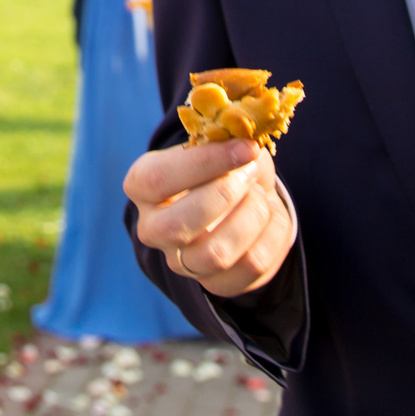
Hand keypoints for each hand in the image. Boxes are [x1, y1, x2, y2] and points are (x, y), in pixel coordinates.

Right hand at [125, 137, 294, 296]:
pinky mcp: (215, 283)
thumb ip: (227, 135)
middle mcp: (152, 228)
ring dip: (251, 216)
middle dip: (226, 193)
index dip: (204, 163)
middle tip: (251, 171)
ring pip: (216, 254)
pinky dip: (272, 235)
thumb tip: (246, 132)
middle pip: (178, 225)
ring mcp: (182, 261)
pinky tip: (270, 216)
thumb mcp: (221, 141)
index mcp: (142, 185)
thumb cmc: (226, 163)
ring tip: (259, 195)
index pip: (156, 180)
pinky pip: (250, 266)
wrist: (246, 198)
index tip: (245, 148)